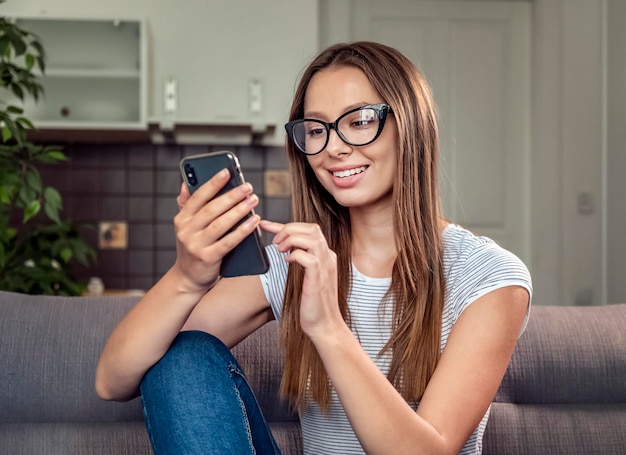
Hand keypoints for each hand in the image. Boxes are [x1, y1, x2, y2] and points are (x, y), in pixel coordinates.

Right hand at [172, 170, 260, 292]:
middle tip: (248, 187)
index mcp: (181, 219)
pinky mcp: (208, 258)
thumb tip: (186, 183)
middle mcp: (186, 231)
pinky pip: (229, 241)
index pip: (198, 197)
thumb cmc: (193, 247)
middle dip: (231, 196)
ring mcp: (196, 245)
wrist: (188, 278)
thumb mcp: (186, 226)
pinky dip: (243, 231)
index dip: (213, 183)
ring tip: (253, 200)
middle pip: (212, 209)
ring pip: (221, 224)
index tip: (227, 171)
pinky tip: (254, 221)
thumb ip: (186, 205)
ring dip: (239, 211)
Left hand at [260, 220, 343, 338]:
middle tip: (274, 241)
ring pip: (311, 237)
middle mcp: (328, 257)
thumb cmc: (314, 305)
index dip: (285, 225)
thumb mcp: (308, 278)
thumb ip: (302, 261)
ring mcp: (325, 267)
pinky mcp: (318, 278)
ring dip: (291, 238)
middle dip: (288, 228)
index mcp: (325, 256)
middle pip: (311, 228)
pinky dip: (294, 255)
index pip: (309, 230)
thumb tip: (287, 251)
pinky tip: (287, 261)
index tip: (265, 224)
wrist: (325, 325)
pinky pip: (308, 256)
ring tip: (279, 249)